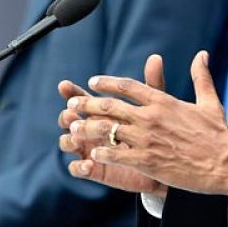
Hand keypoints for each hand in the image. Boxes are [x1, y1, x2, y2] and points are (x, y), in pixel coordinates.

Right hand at [57, 55, 167, 196]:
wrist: (163, 161)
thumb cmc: (154, 130)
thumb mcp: (154, 106)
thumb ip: (151, 85)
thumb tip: (156, 57)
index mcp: (100, 111)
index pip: (80, 97)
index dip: (71, 92)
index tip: (64, 86)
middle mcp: (91, 128)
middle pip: (69, 119)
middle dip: (67, 115)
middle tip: (70, 114)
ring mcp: (90, 148)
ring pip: (68, 142)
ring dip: (69, 139)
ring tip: (77, 138)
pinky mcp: (95, 169)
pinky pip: (78, 169)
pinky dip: (79, 167)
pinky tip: (88, 164)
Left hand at [62, 51, 227, 195]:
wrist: (224, 165)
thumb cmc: (217, 135)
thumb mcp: (209, 102)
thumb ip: (201, 77)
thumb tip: (202, 54)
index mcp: (163, 102)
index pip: (128, 86)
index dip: (107, 82)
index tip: (93, 81)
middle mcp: (151, 117)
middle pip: (111, 106)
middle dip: (88, 104)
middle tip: (72, 104)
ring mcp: (146, 139)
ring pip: (108, 130)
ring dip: (87, 128)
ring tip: (72, 129)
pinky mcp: (146, 161)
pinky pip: (116, 154)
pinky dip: (101, 152)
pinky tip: (91, 153)